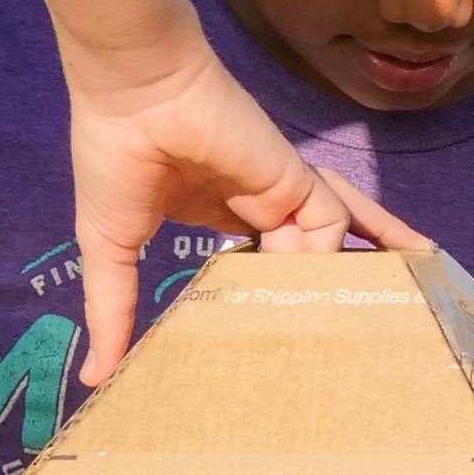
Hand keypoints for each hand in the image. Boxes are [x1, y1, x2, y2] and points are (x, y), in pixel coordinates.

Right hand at [64, 48, 419, 387]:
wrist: (134, 96)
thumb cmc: (115, 162)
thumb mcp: (110, 251)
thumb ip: (113, 314)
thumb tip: (95, 378)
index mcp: (211, 211)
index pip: (254, 263)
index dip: (264, 299)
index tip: (267, 347)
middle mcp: (254, 203)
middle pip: (301, 254)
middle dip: (322, 292)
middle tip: (339, 351)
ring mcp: (279, 191)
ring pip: (328, 243)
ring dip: (352, 279)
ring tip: (379, 330)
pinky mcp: (298, 180)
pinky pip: (340, 223)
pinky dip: (356, 254)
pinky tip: (364, 298)